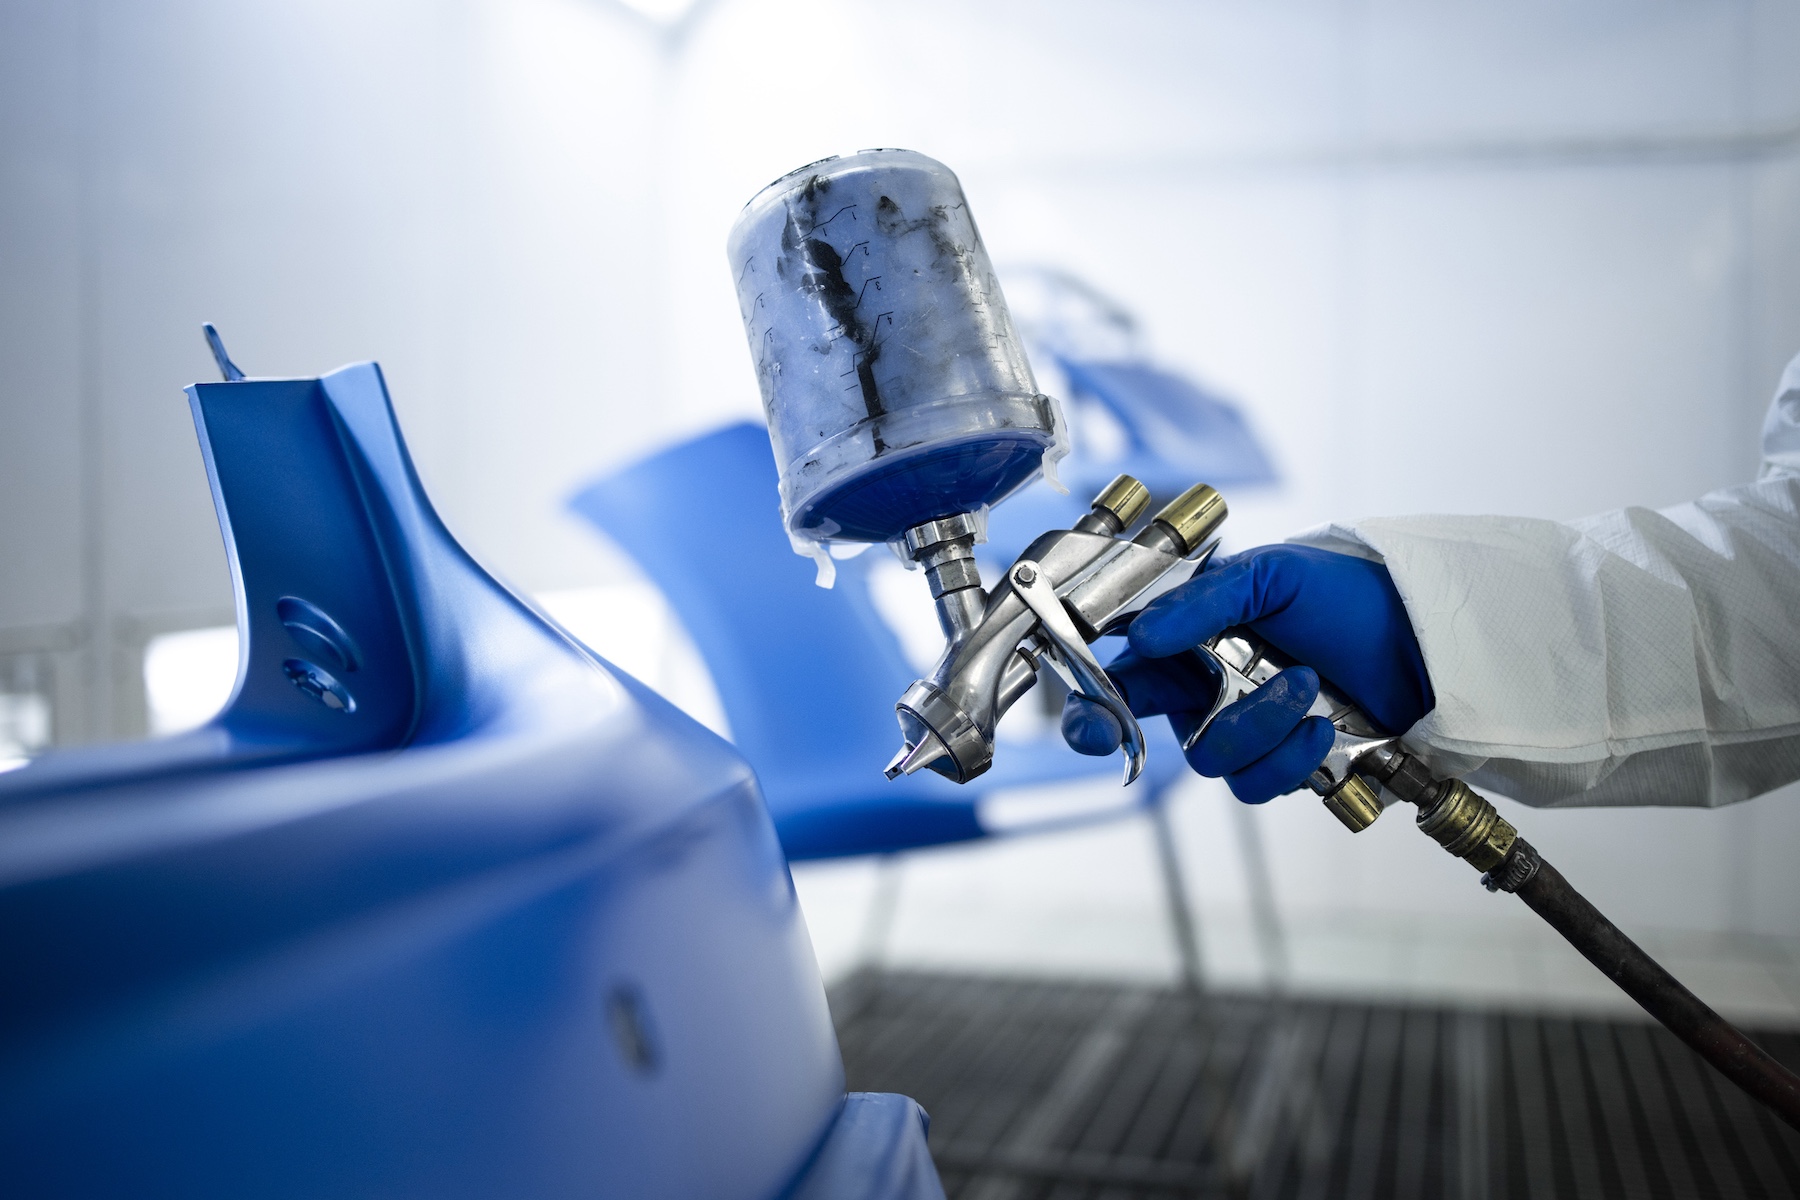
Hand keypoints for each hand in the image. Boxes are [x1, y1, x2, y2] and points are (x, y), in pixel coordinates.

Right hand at [1061, 544, 1433, 802]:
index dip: (1092, 714)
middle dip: (1218, 722)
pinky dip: (1292, 757)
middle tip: (1245, 699)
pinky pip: (1260, 784)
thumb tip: (1145, 635)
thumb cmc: (1341, 592)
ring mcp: (1242, 730)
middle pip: (1163, 737)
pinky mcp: (1282, 763)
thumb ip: (1200, 603)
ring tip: (1308, 685)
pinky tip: (1322, 724)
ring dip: (1266, 728)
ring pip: (1216, 762)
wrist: (1416, 634)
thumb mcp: (1268, 575)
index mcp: (1182, 645)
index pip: (1118, 684)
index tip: (1094, 729)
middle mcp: (1202, 694)